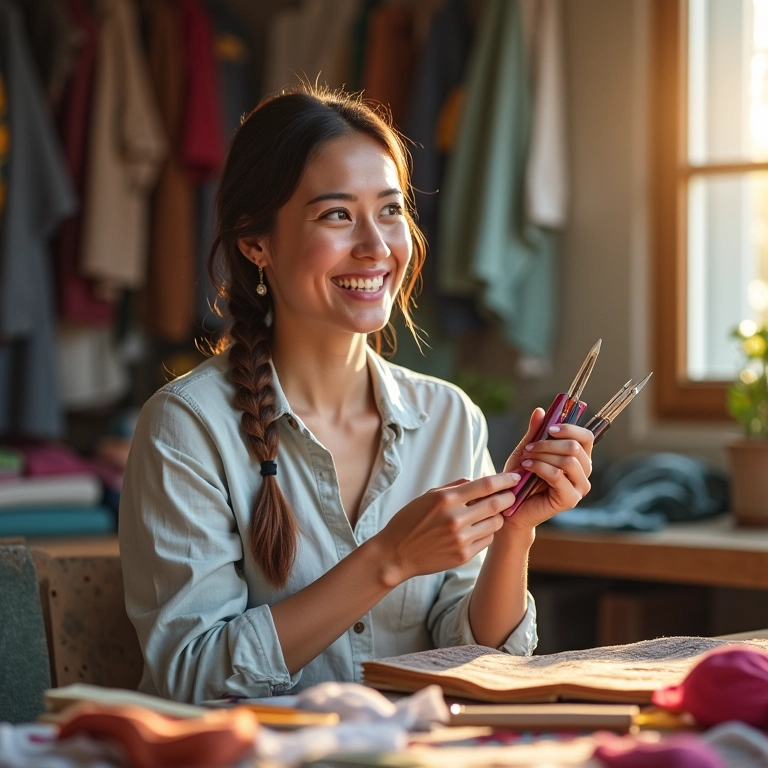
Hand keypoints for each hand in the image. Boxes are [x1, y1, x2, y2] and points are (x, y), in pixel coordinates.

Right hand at [375, 473, 521, 586]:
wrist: (395, 554)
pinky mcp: (463, 556)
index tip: (515, 477)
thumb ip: (455, 487)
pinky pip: (487, 540)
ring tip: (492, 513)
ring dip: (498, 516)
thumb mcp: (428, 496)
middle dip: (509, 497)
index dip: (504, 479)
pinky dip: (487, 532)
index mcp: (446, 499)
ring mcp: (460, 539)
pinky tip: (479, 529)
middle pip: (496, 504)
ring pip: (495, 524)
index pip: (485, 485)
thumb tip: (478, 480)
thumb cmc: (410, 521)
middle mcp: (455, 518)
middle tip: (512, 494)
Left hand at [501, 408, 593, 529]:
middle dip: (549, 443)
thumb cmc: (520, 477)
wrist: (510, 505)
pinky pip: (558, 476)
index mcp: (578, 457)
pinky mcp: (570, 499)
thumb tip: (541, 410)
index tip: (549, 429)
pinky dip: (540, 467)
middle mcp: (584, 472)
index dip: (569, 428)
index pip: (586, 436)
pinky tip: (526, 467)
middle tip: (529, 447)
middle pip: (576, 447)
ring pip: (568, 461)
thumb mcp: (526, 450)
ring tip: (526, 458)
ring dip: (543, 455)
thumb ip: (535, 432)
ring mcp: (579, 487)